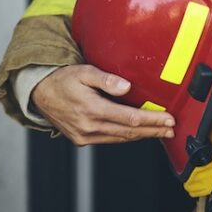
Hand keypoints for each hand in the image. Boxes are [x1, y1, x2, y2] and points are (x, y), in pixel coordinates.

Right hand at [30, 64, 174, 145]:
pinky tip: (138, 132)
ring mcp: (84, 136)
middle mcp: (89, 127)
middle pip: (129, 132)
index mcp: (92, 109)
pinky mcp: (81, 140)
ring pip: (120, 138)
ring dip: (142, 136)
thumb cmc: (63, 79)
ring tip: (160, 132)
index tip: (169, 120)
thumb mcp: (84, 71)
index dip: (152, 120)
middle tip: (172, 130)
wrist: (39, 94)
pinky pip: (109, 139)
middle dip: (153, 131)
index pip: (130, 119)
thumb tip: (126, 86)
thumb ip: (106, 79)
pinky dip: (126, 136)